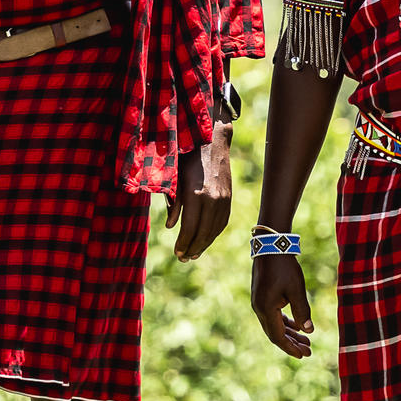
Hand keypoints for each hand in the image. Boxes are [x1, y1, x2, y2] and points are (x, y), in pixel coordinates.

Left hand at [171, 131, 235, 258]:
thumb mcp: (175, 178)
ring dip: (204, 244)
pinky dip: (214, 233)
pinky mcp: (229, 197)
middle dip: (193, 248)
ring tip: (194, 254)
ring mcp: (223, 198)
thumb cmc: (186, 158)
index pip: (190, 228)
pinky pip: (222, 221)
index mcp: (196, 194)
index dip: (183, 243)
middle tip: (184, 258)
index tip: (177, 252)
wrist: (211, 141)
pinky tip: (206, 239)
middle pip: (204, 232)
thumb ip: (174, 203)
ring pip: (215, 229)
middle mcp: (212, 198)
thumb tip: (171, 227)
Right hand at [250, 252, 314, 355]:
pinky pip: (273, 316)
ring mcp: (259, 303)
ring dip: (290, 333)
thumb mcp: (297, 290)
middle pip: (275, 333)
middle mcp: (259, 309)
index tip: (304, 355)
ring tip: (306, 340)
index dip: (291, 347)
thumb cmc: (285, 267)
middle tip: (308, 351)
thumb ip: (302, 311)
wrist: (271, 246)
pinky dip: (285, 323)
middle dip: (292, 343)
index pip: (278, 336)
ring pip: (274, 325)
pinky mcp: (262, 297)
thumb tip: (308, 331)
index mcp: (265, 309)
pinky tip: (297, 326)